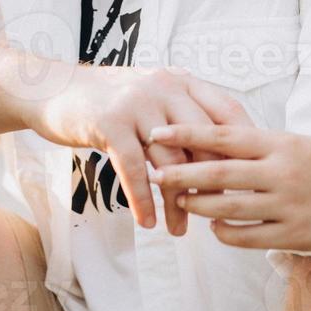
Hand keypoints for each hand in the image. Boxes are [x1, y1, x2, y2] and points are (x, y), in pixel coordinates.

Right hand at [24, 66, 252, 233]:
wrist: (57, 87)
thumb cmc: (111, 99)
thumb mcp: (153, 95)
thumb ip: (182, 115)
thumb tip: (220, 154)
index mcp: (181, 81)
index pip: (226, 110)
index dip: (244, 143)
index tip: (253, 175)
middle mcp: (165, 88)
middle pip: (204, 140)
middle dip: (214, 180)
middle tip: (219, 212)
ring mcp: (138, 103)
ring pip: (171, 160)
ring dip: (178, 200)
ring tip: (181, 229)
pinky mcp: (111, 123)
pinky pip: (134, 168)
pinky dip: (143, 199)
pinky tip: (148, 222)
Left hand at [148, 124, 310, 249]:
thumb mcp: (292, 141)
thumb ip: (255, 144)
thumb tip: (209, 142)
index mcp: (279, 143)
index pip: (223, 136)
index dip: (187, 134)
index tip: (158, 133)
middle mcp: (281, 172)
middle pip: (220, 173)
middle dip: (182, 173)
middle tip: (154, 172)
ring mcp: (286, 206)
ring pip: (229, 208)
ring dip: (198, 205)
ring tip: (179, 200)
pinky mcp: (292, 235)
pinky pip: (247, 237)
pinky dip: (225, 232)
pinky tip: (214, 226)